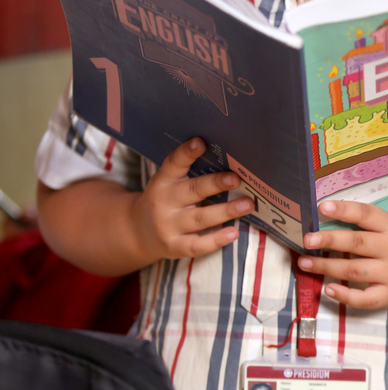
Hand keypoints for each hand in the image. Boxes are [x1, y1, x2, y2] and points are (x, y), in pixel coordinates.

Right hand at [132, 138, 253, 262]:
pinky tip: (234, 232)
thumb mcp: (168, 183)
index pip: (174, 163)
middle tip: (237, 178)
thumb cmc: (164, 201)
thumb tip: (227, 161)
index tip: (201, 142)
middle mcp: (164, 202)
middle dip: (216, 183)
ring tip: (247, 204)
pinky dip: (217, 239)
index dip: (187, 153)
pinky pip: (198, 245)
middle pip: (193, 190)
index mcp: (163, 181)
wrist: (138, 232)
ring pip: (201, 218)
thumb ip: (189, 172)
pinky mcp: (174, 246)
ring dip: (226, 210)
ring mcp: (168, 226)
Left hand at [298, 200, 387, 308]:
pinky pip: (366, 299)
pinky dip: (346, 296)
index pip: (365, 214)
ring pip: (354, 271)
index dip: (343, 209)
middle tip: (306, 239)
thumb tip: (332, 218)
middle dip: (328, 241)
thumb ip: (373, 221)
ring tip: (304, 262)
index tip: (321, 207)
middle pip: (356, 243)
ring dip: (326, 267)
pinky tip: (328, 289)